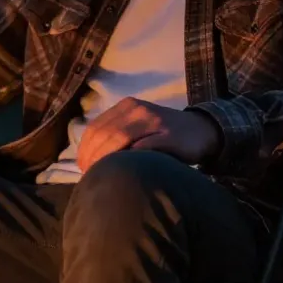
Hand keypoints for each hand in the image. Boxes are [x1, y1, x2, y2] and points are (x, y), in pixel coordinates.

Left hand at [75, 97, 222, 174]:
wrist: (201, 130)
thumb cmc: (163, 134)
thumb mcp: (136, 128)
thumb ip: (114, 136)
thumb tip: (87, 159)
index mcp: (125, 107)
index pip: (95, 127)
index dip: (84, 149)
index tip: (81, 167)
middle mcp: (137, 110)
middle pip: (105, 134)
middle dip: (93, 157)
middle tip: (89, 175)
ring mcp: (153, 121)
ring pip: (120, 139)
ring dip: (107, 160)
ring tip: (101, 175)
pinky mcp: (168, 135)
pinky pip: (144, 147)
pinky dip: (131, 158)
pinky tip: (124, 171)